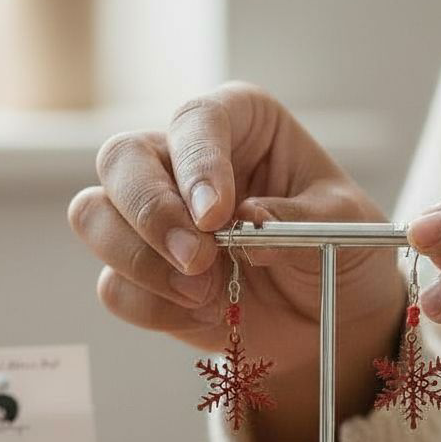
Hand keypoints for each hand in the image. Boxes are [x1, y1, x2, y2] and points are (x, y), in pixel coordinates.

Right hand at [68, 81, 403, 441]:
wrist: (334, 321)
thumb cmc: (344, 253)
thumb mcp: (346, 228)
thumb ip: (298, 220)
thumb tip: (246, 224)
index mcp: (242, 125)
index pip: (197, 120)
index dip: (197, 163)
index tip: (216, 215)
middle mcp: (185, 162)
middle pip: (120, 159)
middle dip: (150, 213)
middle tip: (198, 261)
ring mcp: (155, 219)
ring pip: (94, 217)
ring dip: (141, 262)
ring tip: (207, 294)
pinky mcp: (143, 276)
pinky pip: (115, 288)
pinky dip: (155, 309)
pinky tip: (206, 316)